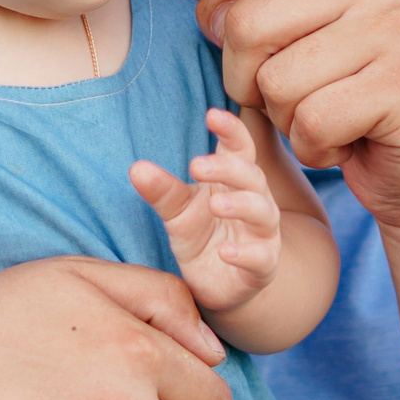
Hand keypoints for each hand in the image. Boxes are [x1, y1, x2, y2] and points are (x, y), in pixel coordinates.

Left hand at [129, 109, 280, 314]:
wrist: (216, 284)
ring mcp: (263, 234)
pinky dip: (246, 254)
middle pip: (252, 176)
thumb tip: (136, 168)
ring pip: (263, 212)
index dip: (231, 130)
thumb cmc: (201, 236)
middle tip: (196, 166)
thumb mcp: (177, 212)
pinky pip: (262, 258)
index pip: (240, 148)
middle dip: (227, 168)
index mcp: (235, 181)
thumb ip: (162, 190)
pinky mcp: (263, 266)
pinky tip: (226, 253)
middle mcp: (256, 201)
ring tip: (214, 204)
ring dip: (241, 205)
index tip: (212, 115)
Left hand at [182, 0, 399, 229]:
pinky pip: (312, 121)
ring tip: (329, 120)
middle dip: (248, 82)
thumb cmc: (351, 106)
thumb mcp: (301, 57)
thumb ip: (258, 24)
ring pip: (276, 83)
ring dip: (287, 121)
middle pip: (248, 26)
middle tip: (293, 101)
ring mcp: (393, 31)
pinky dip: (315, 147)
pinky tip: (347, 143)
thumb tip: (213, 9)